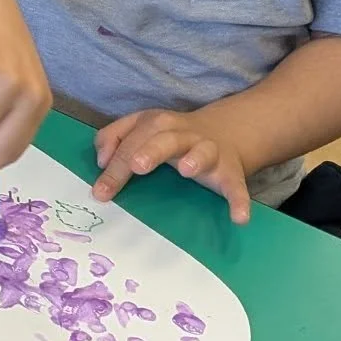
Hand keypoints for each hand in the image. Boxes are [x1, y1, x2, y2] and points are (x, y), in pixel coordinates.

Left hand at [92, 107, 251, 222]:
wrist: (223, 132)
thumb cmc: (169, 136)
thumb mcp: (139, 128)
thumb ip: (114, 137)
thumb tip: (100, 161)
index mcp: (157, 123)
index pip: (131, 141)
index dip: (115, 165)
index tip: (101, 191)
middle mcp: (184, 134)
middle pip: (164, 139)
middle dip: (150, 151)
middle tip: (137, 166)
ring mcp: (209, 151)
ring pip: (203, 152)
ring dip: (195, 159)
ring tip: (186, 170)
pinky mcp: (231, 173)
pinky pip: (237, 186)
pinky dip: (239, 201)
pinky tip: (239, 218)